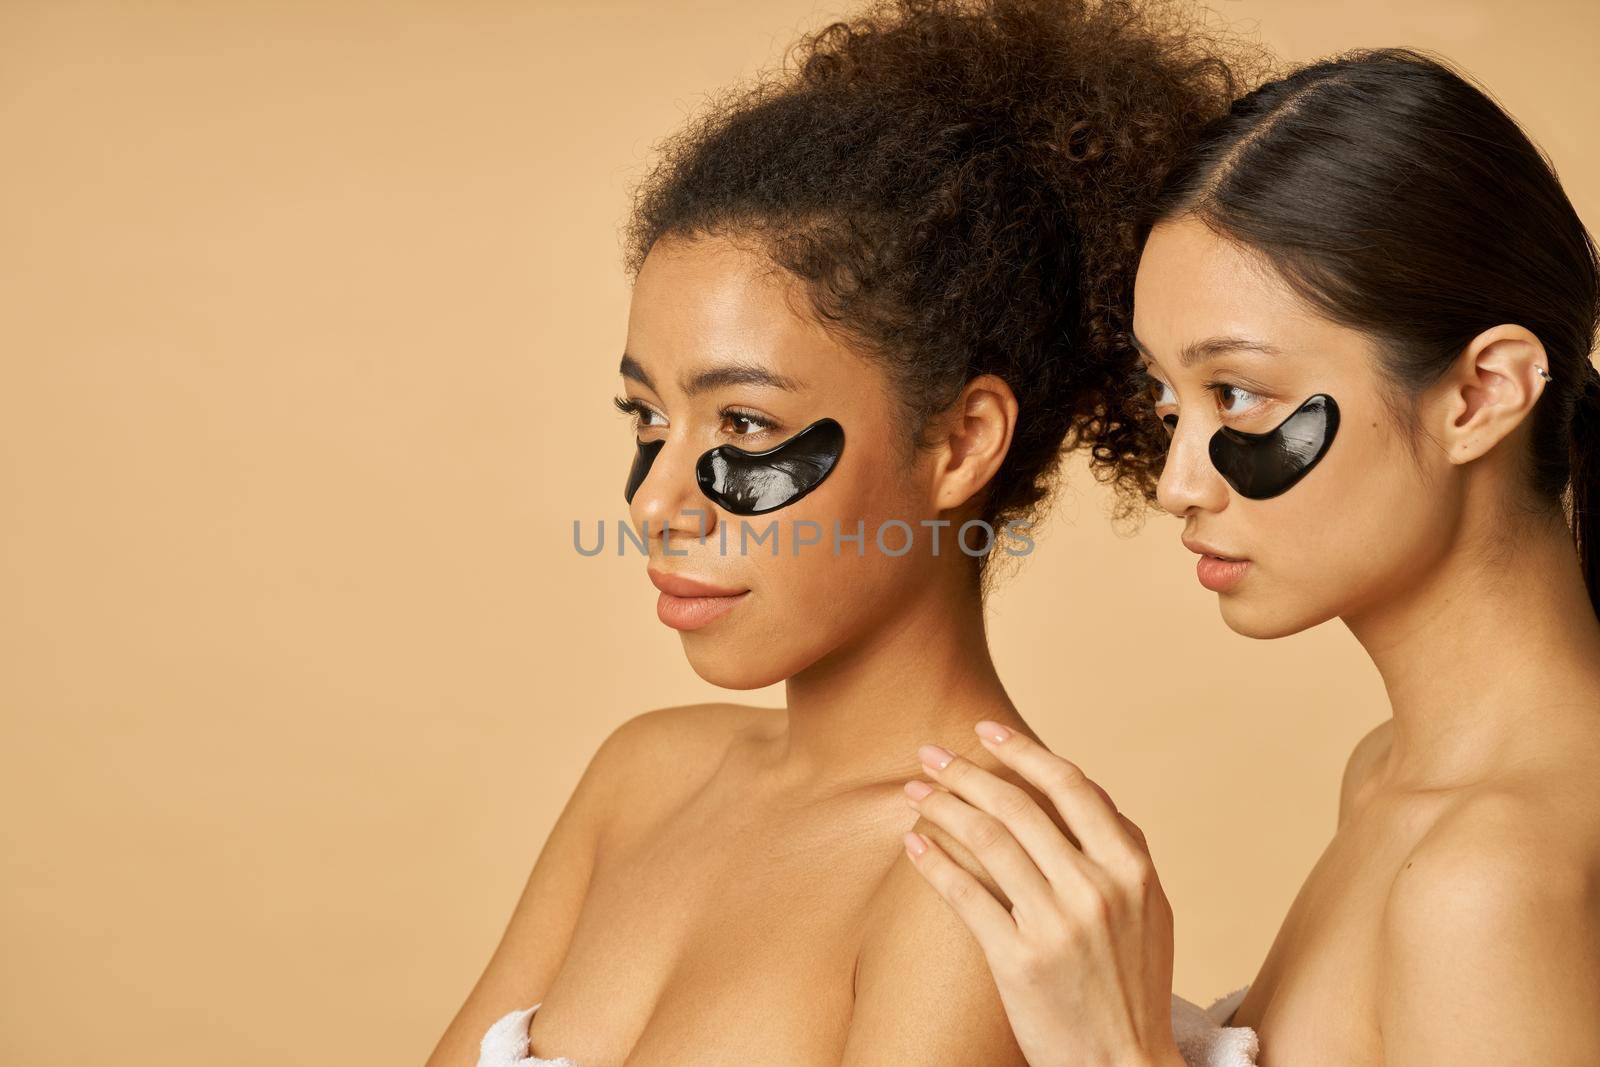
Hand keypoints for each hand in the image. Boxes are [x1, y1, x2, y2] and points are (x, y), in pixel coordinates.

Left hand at [900, 721, 1182, 1066]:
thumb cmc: (1132, 985)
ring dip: (944, 806)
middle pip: (1019, 806)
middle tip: (930, 753)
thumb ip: (1118, 850)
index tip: (986, 729)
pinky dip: (934, 861)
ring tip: (914, 791)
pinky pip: (966, 895)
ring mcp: (1059, 925)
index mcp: (1133, 868)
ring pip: (988, 840)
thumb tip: (1080, 790)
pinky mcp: (1020, 962)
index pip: (1071, 786)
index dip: (1023, 751)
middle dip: (967, 771)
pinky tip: (913, 843)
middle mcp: (1098, 889)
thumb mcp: (1148, 910)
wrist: (1126, 1065)